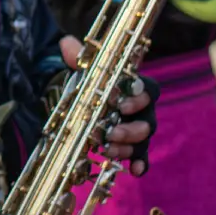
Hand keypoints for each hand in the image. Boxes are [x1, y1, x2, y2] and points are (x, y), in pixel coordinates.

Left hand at [58, 38, 154, 174]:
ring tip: (107, 149)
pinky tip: (134, 171)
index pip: (149, 90)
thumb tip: (66, 43)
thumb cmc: (91, 83)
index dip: (139, 98)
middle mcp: (142, 110)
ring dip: (126, 147)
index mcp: (136, 87)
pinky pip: (141, 157)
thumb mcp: (83, 70)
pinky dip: (140, 164)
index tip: (121, 104)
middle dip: (129, 129)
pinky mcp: (130, 146)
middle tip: (110, 132)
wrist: (84, 100)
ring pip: (142, 141)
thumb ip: (79, 58)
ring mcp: (138, 130)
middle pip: (148, 121)